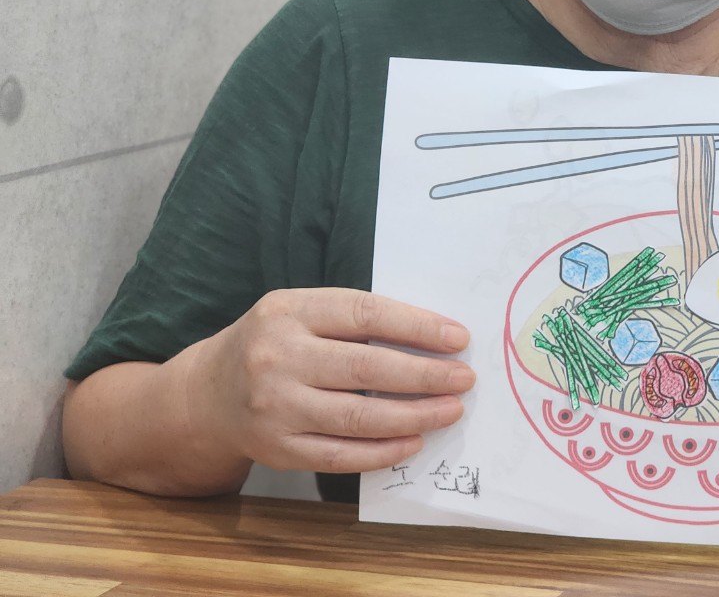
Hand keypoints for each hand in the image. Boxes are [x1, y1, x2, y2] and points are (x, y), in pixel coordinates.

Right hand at [186, 288, 474, 474]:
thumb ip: (355, 319)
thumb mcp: (302, 312)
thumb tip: (432, 336)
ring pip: (358, 416)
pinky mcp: (277, 449)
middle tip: (464, 379)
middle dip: (425, 375)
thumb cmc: (274, 344)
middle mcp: (277, 357)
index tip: (458, 338)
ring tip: (451, 410)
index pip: (365, 314)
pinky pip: (341, 456)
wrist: (206, 394)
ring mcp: (274, 407)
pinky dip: (383, 451)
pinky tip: (414, 441)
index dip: (417, 326)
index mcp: (289, 311)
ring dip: (415, 415)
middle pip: (367, 368)